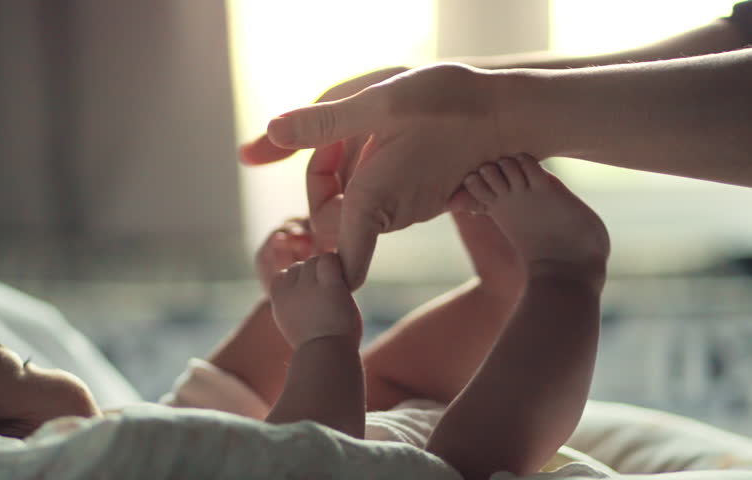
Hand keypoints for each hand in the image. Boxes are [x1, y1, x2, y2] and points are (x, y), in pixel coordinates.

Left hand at [263, 63, 506, 287]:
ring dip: (344, 168)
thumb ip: (323, 123)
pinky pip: (378, 192)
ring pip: (354, 202)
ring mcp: (408, 207)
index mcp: (375, 199)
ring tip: (363, 124)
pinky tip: (382, 131)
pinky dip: (366, 167)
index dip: (325, 269)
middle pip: (331, 218)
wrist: (509, 112)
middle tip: (336, 132)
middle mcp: (391, 213)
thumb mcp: (379, 104)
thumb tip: (270, 133)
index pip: (342, 262)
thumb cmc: (449, 105)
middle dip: (321, 177)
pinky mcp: (420, 195)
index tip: (310, 238)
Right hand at [269, 253, 361, 348]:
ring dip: (328, 272)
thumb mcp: (292, 322)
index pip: (284, 274)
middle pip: (301, 266)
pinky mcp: (329, 286)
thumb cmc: (315, 344)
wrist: (329, 357)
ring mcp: (308, 287)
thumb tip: (294, 275)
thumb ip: (291, 300)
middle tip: (327, 298)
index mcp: (278, 299)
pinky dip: (338, 267)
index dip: (300, 283)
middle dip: (315, 277)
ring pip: (316, 261)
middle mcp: (289, 291)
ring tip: (336, 294)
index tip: (311, 301)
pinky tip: (342, 285)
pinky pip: (330, 260)